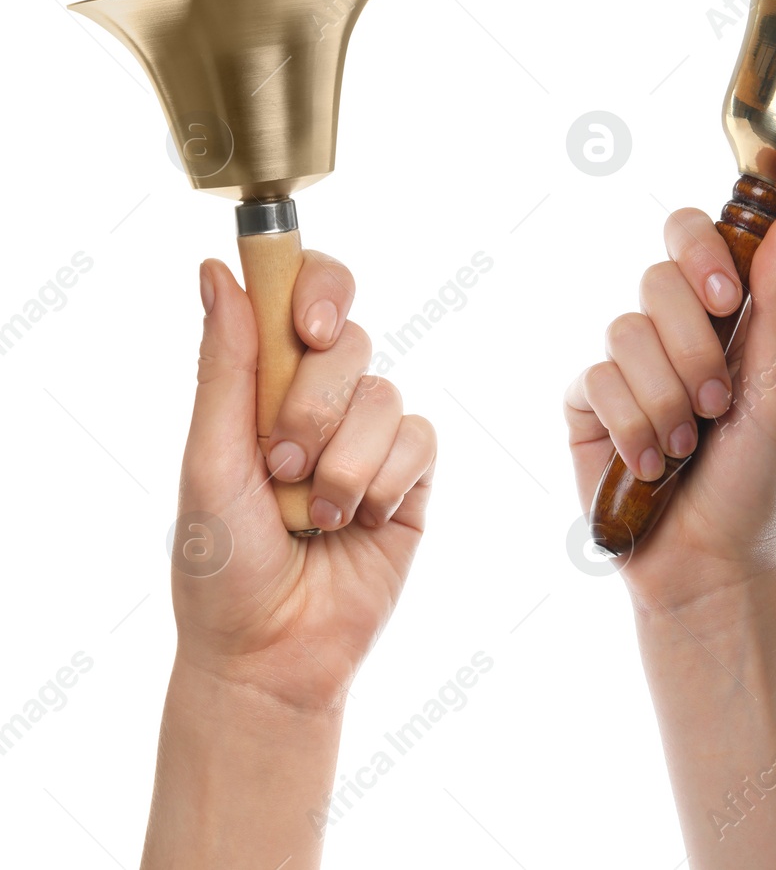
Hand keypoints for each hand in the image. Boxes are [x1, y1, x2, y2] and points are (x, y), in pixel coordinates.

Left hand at [174, 253, 436, 710]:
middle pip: (351, 340)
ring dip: (344, 463)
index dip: (317, 288)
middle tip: (280, 464)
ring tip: (314, 515)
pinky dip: (386, 482)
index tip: (309, 326)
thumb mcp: (209, 458)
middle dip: (314, 407)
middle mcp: (321, 402)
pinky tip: (359, 521)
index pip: (303, 294)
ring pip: (385, 396)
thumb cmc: (222, 564)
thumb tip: (215, 270)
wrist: (271, 651)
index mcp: (263, 384)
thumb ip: (225, 365)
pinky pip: (420, 440)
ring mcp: (370, 439)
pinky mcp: (413, 479)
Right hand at [564, 209, 775, 608]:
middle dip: (693, 348)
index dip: (700, 252)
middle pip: (656, 277)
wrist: (709, 564)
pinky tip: (649, 466)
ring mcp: (624, 367)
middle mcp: (668, 333)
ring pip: (624, 332)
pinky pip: (596, 380)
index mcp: (720, 317)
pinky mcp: (585, 407)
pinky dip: (631, 427)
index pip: (691, 235)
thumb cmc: (752, 484)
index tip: (726, 300)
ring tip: (684, 449)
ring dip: (665, 399)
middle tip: (716, 405)